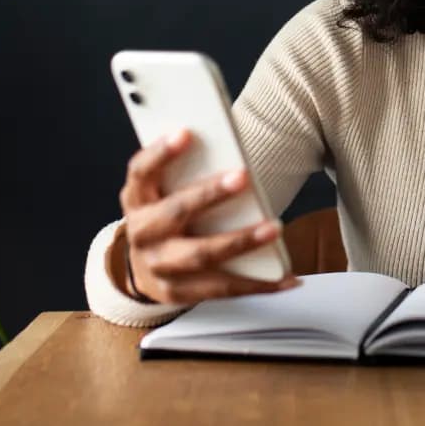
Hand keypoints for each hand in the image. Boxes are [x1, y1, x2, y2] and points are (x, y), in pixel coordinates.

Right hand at [116, 128, 298, 303]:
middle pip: (174, 212)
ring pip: (200, 255)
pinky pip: (222, 289)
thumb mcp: (164, 190)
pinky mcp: (178, 293)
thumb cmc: (167, 215)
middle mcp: (142, 233)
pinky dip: (258, 284)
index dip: (161, 153)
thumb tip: (229, 149)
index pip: (141, 171)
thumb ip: (186, 172)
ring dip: (240, 241)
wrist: (145, 268)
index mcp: (137, 198)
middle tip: (243, 176)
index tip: (186, 132)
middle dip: (209, 194)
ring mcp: (158, 266)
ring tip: (274, 228)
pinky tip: (287, 278)